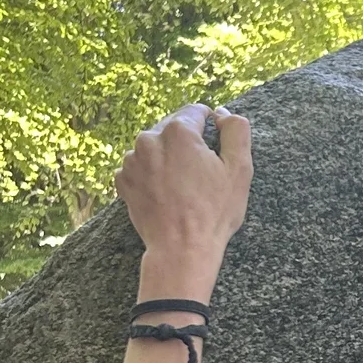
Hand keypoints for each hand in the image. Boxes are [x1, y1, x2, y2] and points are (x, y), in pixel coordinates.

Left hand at [115, 103, 251, 294]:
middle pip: (173, 129)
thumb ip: (236, 130)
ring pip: (155, 147)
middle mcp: (149, 139)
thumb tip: (223, 114)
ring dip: (167, 158)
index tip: (214, 149)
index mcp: (178, 132)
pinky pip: (140, 167)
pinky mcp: (123, 180)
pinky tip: (166, 193)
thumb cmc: (213, 212)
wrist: (181, 250)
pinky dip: (152, 175)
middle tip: (200, 175)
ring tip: (182, 187)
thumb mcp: (239, 169)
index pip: (196, 112)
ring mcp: (132, 161)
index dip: (210, 128)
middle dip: (187, 145)